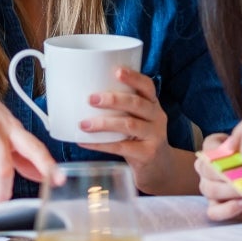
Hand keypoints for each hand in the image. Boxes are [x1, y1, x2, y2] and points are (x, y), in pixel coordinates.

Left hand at [76, 67, 182, 193]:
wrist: (161, 169)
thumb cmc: (141, 140)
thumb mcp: (138, 121)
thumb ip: (121, 109)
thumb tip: (81, 97)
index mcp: (153, 105)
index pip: (147, 86)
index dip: (133, 77)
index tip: (116, 71)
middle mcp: (157, 118)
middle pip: (137, 104)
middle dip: (113, 99)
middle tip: (91, 98)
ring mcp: (155, 136)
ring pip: (129, 125)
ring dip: (104, 123)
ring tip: (84, 124)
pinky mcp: (147, 154)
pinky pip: (122, 147)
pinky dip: (101, 144)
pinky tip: (85, 142)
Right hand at [194, 133, 241, 221]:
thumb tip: (232, 145)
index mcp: (212, 150)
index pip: (209, 149)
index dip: (223, 153)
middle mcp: (206, 169)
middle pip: (207, 170)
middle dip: (228, 174)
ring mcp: (209, 188)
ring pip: (210, 190)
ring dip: (230, 190)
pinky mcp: (216, 207)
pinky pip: (214, 212)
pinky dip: (228, 209)